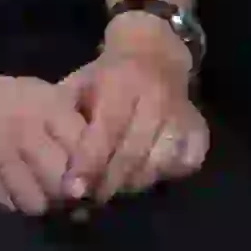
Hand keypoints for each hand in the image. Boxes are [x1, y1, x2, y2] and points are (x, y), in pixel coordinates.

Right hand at [0, 60, 98, 217]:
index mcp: (49, 102)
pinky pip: (9, 202)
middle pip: (66, 179)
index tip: (90, 180)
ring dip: (39, 203)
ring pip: (39, 199)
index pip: (88, 145)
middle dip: (67, 195)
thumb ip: (63, 118)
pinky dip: (14, 203)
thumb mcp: (31, 94)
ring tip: (35, 196)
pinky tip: (11, 193)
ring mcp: (2, 149)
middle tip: (65, 199)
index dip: (92, 169)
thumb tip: (95, 156)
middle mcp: (31, 125)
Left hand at [60, 17, 211, 198]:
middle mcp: (157, 97)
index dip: (89, 163)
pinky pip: (186, 162)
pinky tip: (147, 174)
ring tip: (115, 190)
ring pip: (158, 162)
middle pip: (132, 152)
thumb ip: (66, 119)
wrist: (154, 50)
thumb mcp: (80, 84)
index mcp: (123, 82)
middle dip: (107, 183)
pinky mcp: (199, 126)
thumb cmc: (107, 75)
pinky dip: (166, 174)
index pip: (106, 130)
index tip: (73, 190)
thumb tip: (52, 167)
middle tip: (90, 200)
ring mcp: (182, 112)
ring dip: (133, 183)